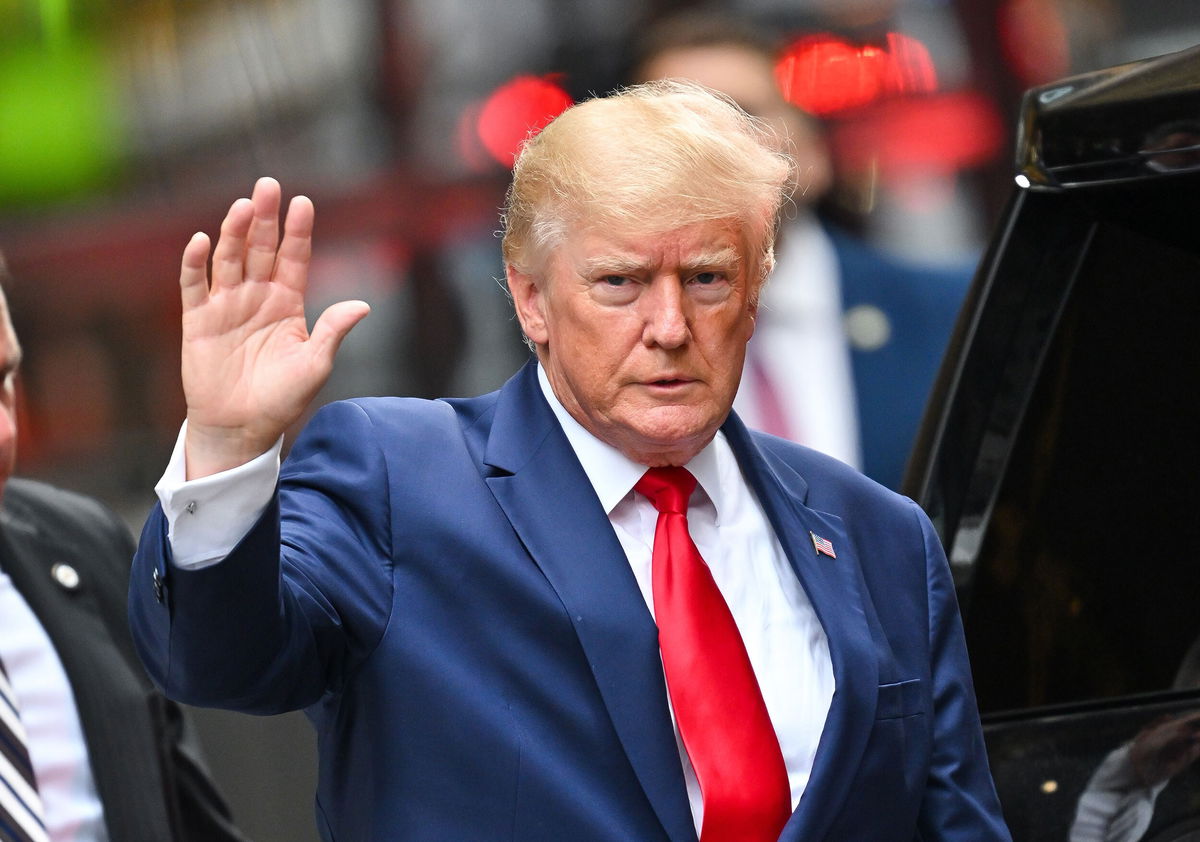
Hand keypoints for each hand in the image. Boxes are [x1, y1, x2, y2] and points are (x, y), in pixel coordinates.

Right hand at [179, 177, 368, 478]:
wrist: (242, 427)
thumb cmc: (282, 398)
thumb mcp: (315, 365)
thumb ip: (333, 331)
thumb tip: (363, 305)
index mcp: (288, 303)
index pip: (294, 258)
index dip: (298, 231)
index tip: (304, 202)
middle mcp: (257, 296)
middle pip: (261, 248)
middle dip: (265, 218)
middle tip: (268, 186)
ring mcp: (226, 305)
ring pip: (229, 259)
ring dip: (234, 232)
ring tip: (242, 207)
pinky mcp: (197, 320)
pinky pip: (194, 285)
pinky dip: (195, 263)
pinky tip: (201, 241)